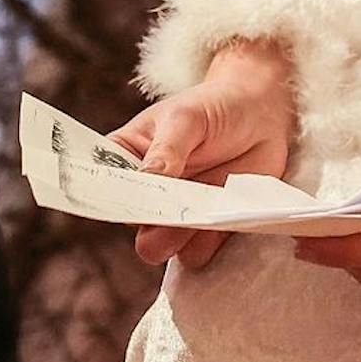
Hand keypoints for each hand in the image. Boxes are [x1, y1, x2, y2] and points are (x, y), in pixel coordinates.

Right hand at [111, 38, 296, 271]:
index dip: (99, 194)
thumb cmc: (213, 107)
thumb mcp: (186, 117)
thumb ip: (167, 148)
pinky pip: (194, 254)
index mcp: (127, 156)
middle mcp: (146, 191)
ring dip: (173, 238)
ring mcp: (175, 214)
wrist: (261, 116)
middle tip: (167, 207)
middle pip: (128, 221)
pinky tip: (222, 219)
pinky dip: (205, 243)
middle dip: (143, 220)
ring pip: (157, 245)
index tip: (115, 197)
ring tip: (197, 214)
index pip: (99, 181)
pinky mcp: (205, 231)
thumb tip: (147, 177)